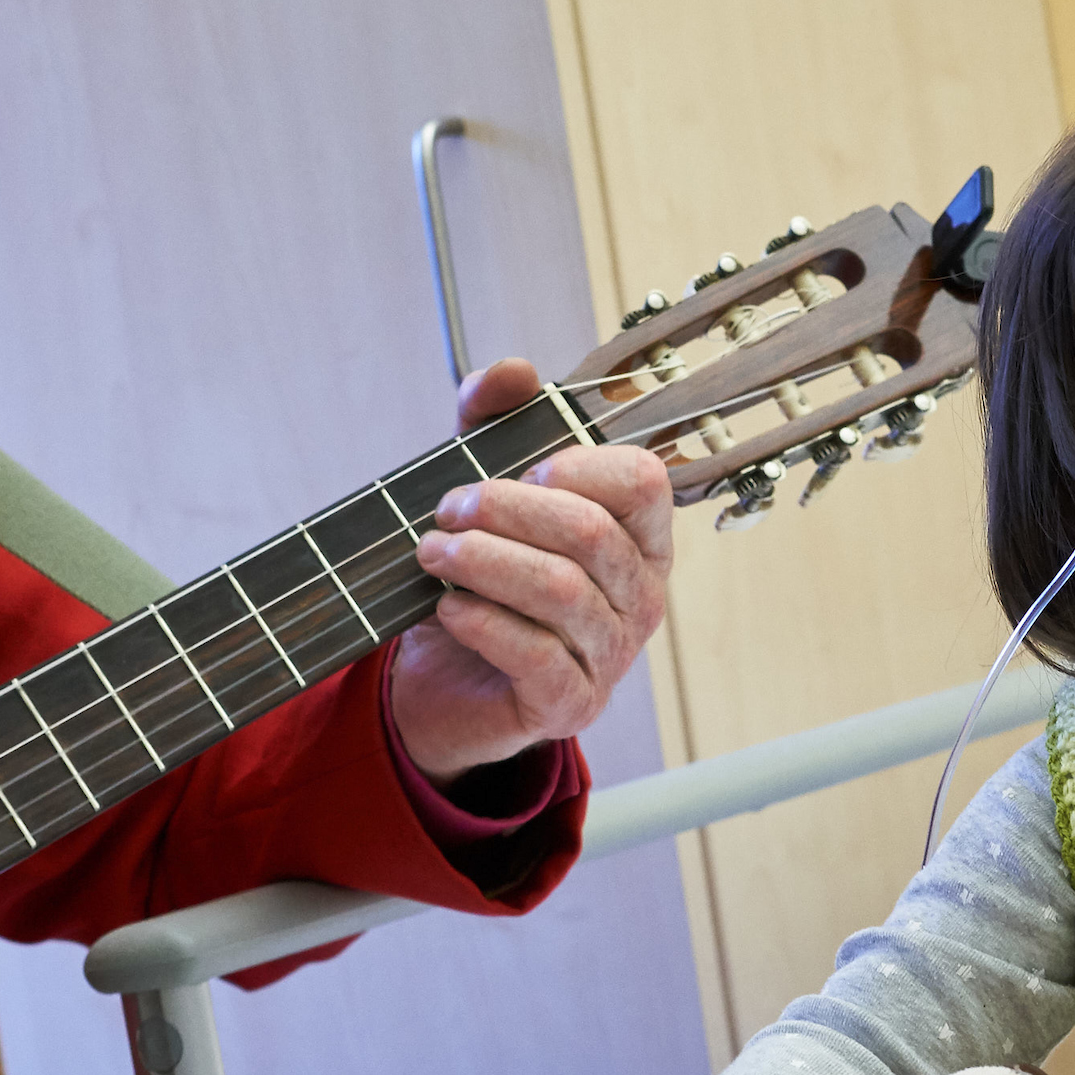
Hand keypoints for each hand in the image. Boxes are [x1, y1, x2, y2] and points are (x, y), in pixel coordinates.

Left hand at [388, 354, 674, 781]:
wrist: (446, 682)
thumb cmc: (483, 579)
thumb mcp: (485, 492)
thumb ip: (494, 425)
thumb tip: (513, 370)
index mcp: (637, 538)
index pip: (643, 482)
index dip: (581, 465)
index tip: (524, 467)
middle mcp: (639, 596)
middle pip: (590, 532)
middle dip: (507, 510)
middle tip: (448, 509)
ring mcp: (611, 654)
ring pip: (560, 591)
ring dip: (483, 562)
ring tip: (430, 552)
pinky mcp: (571, 704)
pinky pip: (535, 655)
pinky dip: (482, 622)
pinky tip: (446, 607)